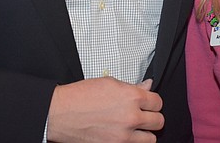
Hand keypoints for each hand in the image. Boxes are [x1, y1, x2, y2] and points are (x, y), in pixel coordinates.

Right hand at [47, 77, 163, 142]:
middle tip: (143, 115)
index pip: (158, 102)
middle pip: (158, 121)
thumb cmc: (80, 96)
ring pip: (151, 139)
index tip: (148, 103)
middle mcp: (131, 117)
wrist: (60, 113)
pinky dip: (132, 142)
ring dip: (145, 133)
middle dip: (152, 117)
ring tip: (135, 128)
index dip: (153, 102)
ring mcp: (123, 136)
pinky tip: (124, 135)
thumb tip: (147, 86)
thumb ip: (132, 87)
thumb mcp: (109, 83)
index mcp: (131, 97)